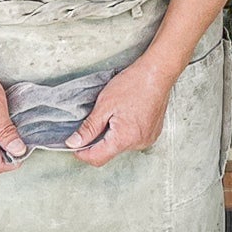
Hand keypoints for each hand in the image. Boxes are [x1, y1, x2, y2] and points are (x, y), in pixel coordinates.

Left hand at [66, 53, 180, 166]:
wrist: (158, 73)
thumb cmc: (133, 84)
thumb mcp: (104, 104)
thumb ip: (88, 128)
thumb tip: (74, 143)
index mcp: (124, 138)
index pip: (97, 158)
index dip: (82, 153)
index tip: (74, 145)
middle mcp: (138, 143)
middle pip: (109, 152)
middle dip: (97, 141)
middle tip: (95, 121)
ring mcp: (147, 139)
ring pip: (121, 146)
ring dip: (112, 136)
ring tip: (113, 115)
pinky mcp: (152, 134)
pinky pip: (133, 140)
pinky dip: (124, 132)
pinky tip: (125, 116)